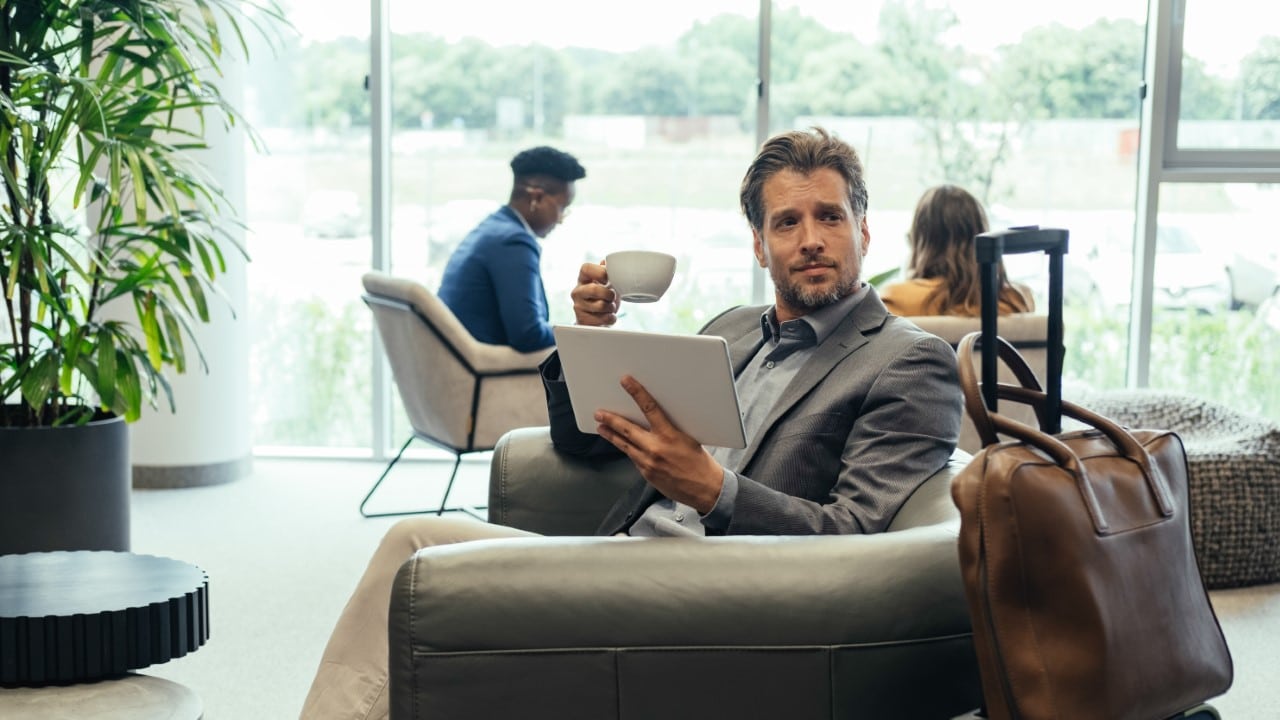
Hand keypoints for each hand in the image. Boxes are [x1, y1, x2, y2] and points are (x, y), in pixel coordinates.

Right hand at [572, 261, 619, 326]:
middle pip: (594, 289)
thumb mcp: (606, 284)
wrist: (597, 321)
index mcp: (583, 279)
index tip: (607, 280)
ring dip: (611, 307)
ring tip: (610, 307)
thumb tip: (605, 261)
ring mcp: (578, 306)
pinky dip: (611, 318)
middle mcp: (577, 291)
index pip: (586, 268)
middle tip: (611, 297)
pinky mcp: (583, 320)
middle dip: (609, 294)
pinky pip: (603, 318)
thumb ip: (607, 272)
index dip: (599, 272)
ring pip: (601, 305)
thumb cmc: (603, 298)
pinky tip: (608, 316)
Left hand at [594, 374, 724, 513]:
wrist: (704, 489)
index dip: (636, 393)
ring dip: (611, 435)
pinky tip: (621, 444)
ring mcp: (648, 462)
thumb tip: (655, 418)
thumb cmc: (699, 463)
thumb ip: (669, 429)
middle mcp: (655, 448)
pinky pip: (633, 457)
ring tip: (601, 427)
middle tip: (599, 413)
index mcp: (669, 435)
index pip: (649, 408)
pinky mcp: (646, 473)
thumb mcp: (688, 438)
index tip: (626, 382)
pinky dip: (627, 449)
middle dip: (611, 419)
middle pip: (627, 429)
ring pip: (624, 445)